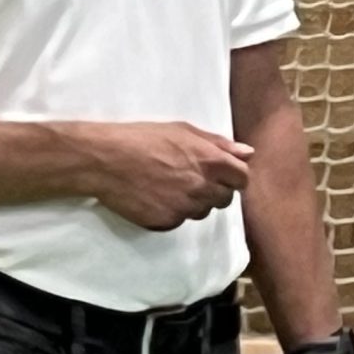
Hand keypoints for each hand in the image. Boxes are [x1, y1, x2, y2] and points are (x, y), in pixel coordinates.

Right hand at [63, 120, 252, 230]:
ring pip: (202, 211)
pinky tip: (155, 196)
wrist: (106, 160)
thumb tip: (248, 153)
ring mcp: (185, 208)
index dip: (234, 176)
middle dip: (215, 190)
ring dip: (194, 202)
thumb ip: (219, 143)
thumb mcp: (183, 130)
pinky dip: (172, 212)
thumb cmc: (143, 138)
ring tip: (169, 185)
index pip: (242, 178)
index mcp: (210, 161)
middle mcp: (202, 187)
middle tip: (192, 179)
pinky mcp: (166, 223)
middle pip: (224, 199)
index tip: (223, 174)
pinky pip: (179, 221)